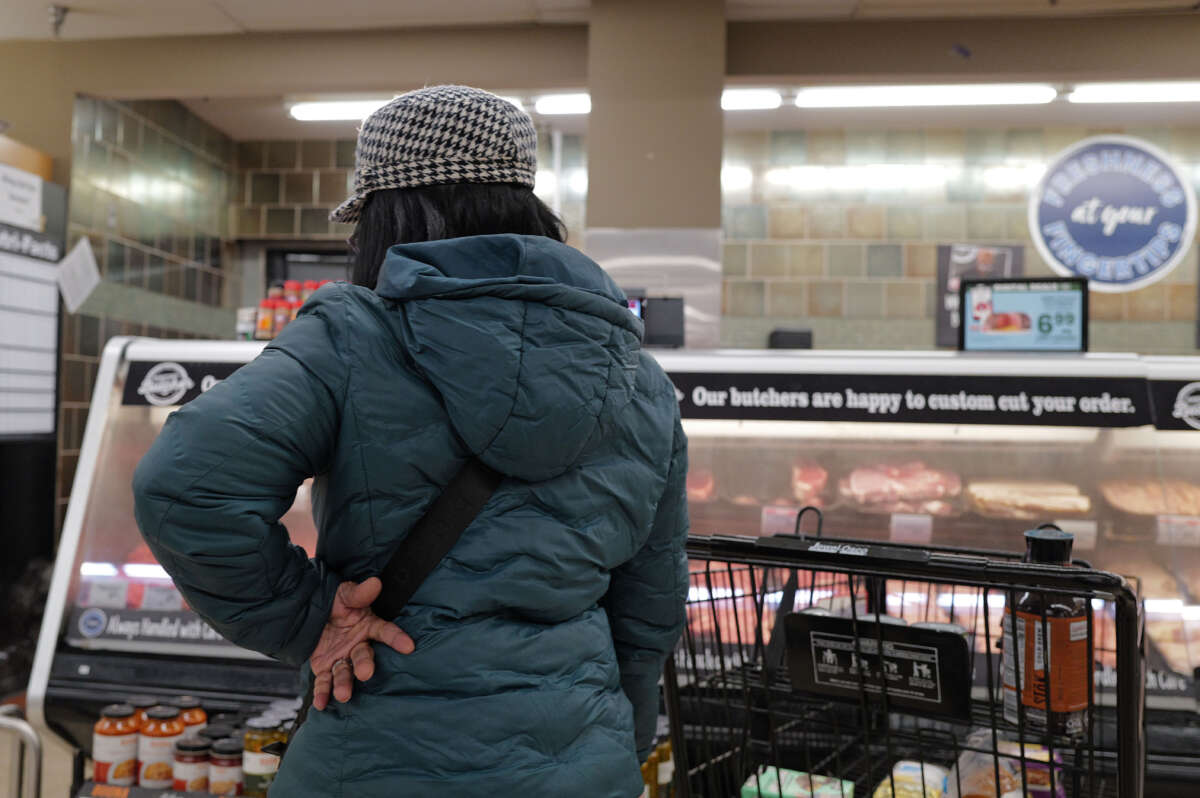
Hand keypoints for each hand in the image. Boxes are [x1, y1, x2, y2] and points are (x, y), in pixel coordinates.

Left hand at [309, 577, 413, 709]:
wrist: (311, 611)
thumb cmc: (335, 601)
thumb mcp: (346, 594)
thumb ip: (359, 593)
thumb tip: (375, 582)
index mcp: (368, 626)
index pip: (385, 632)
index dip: (396, 638)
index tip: (409, 646)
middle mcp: (357, 645)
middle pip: (364, 656)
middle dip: (365, 665)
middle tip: (365, 673)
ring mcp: (342, 658)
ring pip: (344, 673)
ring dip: (344, 685)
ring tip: (343, 695)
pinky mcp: (325, 668)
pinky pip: (324, 682)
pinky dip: (323, 694)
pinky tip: (321, 704)